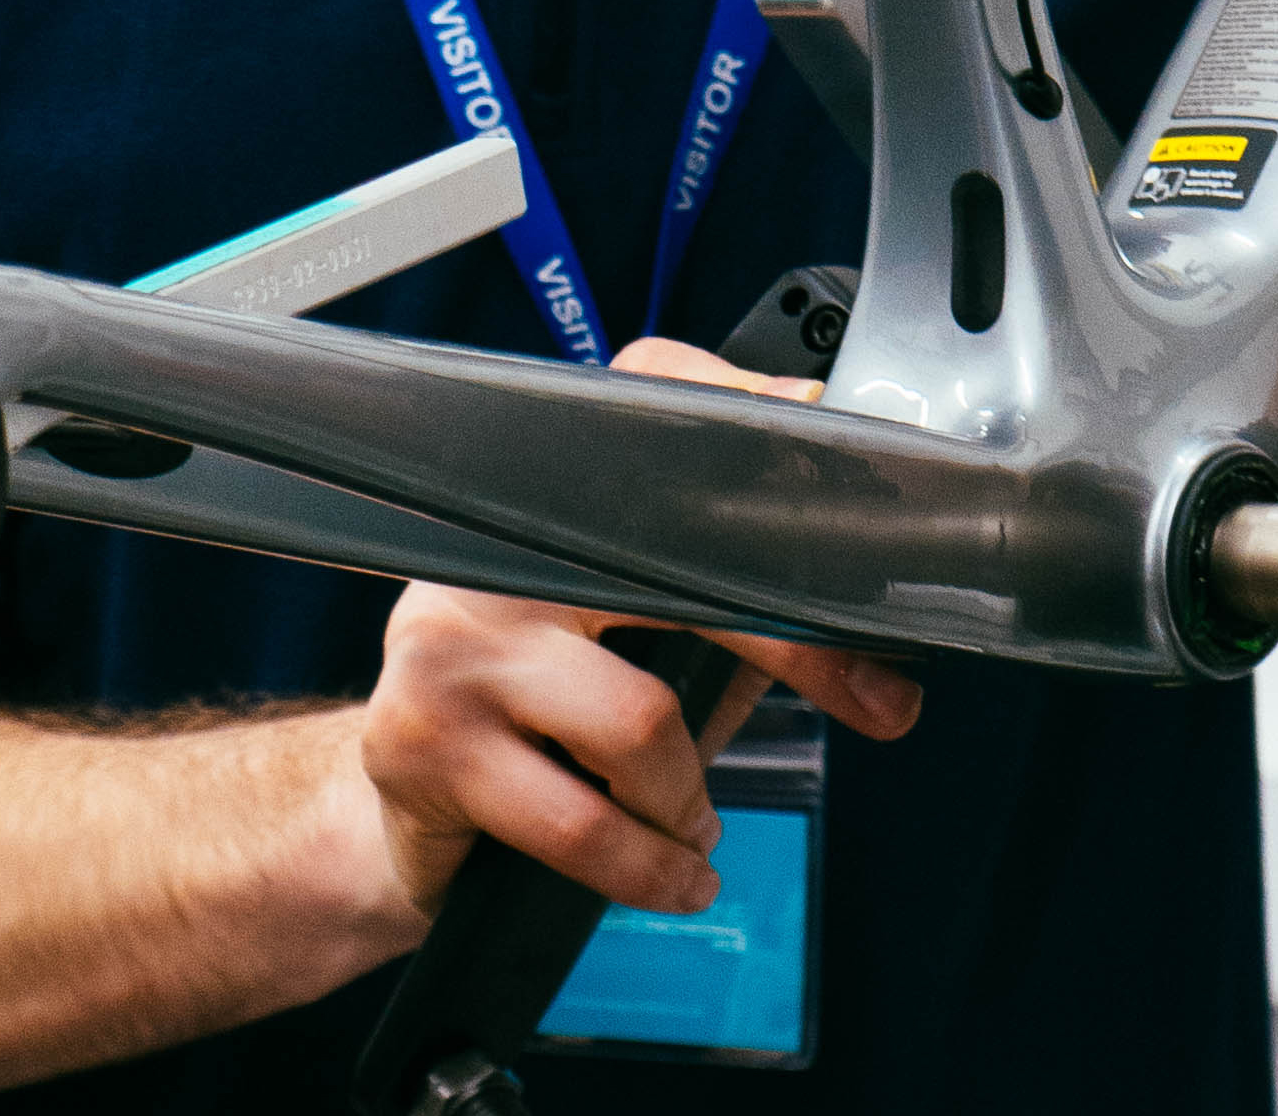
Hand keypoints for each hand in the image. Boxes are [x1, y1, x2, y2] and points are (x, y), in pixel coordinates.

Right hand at [357, 335, 924, 919]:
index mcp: (548, 500)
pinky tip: (671, 871)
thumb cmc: (547, 727)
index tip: (848, 504)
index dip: (756, 417)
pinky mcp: (422, 741)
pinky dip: (650, 865)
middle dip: (805, 652)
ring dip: (689, 800)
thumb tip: (872, 624)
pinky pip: (582, 821)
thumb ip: (735, 612)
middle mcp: (494, 550)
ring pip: (638, 721)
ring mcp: (450, 640)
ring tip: (691, 827)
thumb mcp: (647, 649)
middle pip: (683, 575)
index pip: (658, 405)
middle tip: (880, 703)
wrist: (396, 823)